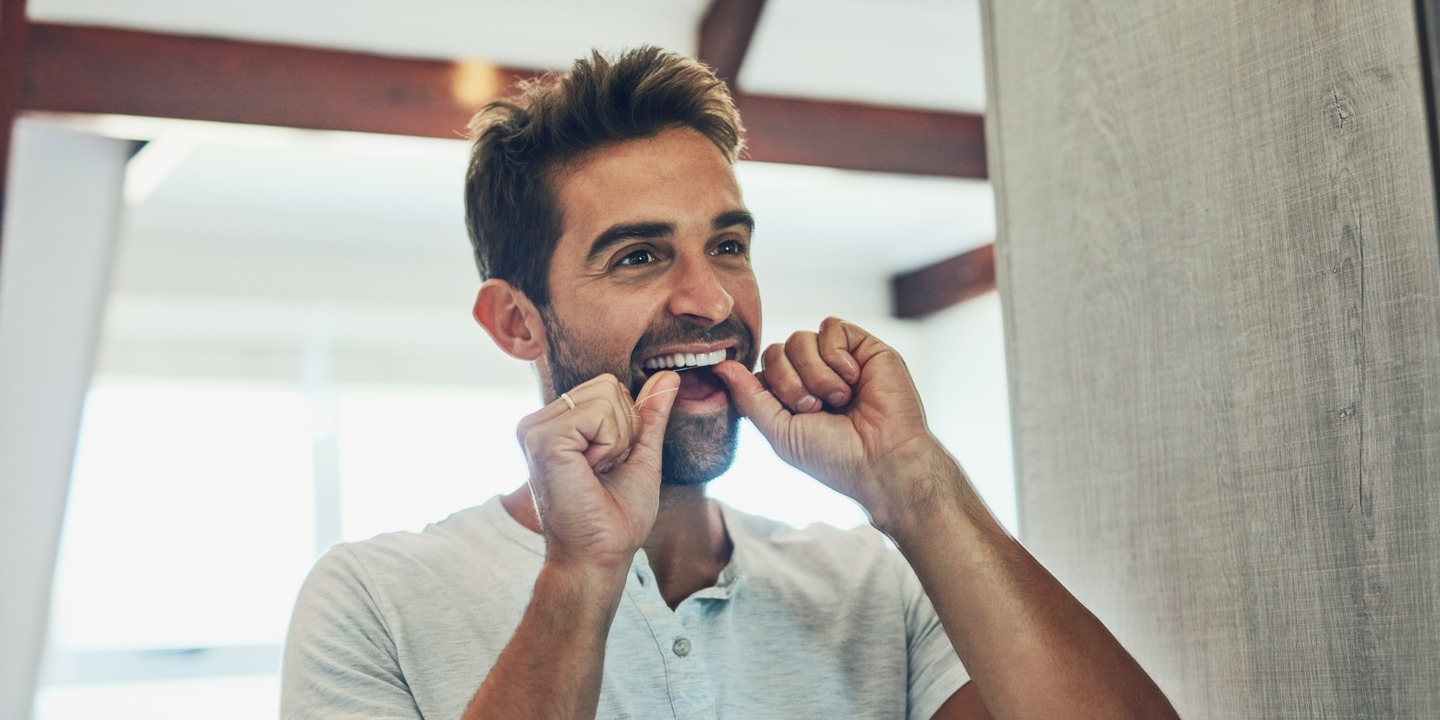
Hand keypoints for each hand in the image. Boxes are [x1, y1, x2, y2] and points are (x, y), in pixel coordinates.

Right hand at [516, 371, 679, 569]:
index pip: (608, 387)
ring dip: (617, 439)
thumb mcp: (640, 455)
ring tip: (595, 472)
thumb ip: (650, 414)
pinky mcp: (541, 438)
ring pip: (606, 395)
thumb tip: (668, 375)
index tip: (609, 465)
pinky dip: (609, 445)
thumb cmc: (616, 516)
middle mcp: (539, 421)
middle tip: (603, 469)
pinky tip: (589, 471)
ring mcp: (535, 428)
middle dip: (623, 429)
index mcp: (557, 424)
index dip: (626, 425)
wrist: (599, 555)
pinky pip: (598, 413)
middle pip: (608, 385)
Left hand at [713, 317, 957, 531]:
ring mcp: (838, 359)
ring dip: (816, 374)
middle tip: (816, 409)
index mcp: (791, 395)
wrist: (882, 460)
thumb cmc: (833, 456)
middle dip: (790, 383)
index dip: (770, 387)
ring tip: (839, 398)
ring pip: (801, 338)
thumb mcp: (779, 431)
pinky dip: (837, 356)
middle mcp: (813, 374)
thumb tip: (719, 366)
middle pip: (776, 350)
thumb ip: (748, 397)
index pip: (761, 368)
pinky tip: (854, 380)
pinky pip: (831, 327)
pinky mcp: (863, 346)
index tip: (795, 414)